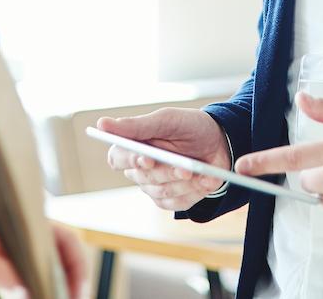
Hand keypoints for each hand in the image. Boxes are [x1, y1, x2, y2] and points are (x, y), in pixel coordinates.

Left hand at [0, 210, 87, 297]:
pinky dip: (37, 287)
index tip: (78, 291)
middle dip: (68, 280)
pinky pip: (33, 272)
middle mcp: (27, 231)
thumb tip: (43, 287)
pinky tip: (32, 296)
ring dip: (53, 285)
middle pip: (61, 254)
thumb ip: (19, 273)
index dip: (78, 266)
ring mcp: (19, 243)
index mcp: (27, 223)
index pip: (67, 240)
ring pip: (48, 265)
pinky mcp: (10, 257)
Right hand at [97, 107, 231, 211]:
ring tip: (200, 171)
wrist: (220, 141)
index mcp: (133, 146)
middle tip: (186, 168)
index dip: (130, 160)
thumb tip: (102, 124)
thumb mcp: (166, 120)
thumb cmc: (189, 126)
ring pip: (161, 192)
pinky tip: (206, 180)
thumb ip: (136, 125)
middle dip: (167, 171)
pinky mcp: (172, 200)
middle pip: (144, 177)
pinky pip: (177, 203)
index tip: (147, 158)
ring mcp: (155, 186)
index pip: (117, 158)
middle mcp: (140, 169)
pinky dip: (194, 192)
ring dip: (183, 183)